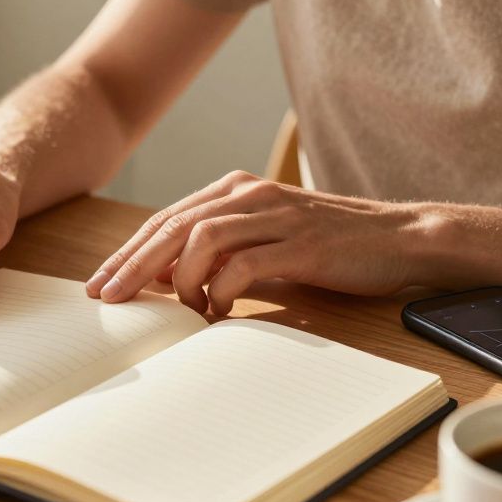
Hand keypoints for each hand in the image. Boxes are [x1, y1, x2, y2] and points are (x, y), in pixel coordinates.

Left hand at [84, 171, 429, 314]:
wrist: (401, 239)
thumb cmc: (330, 247)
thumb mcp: (267, 241)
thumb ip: (222, 254)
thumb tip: (168, 285)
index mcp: (236, 189)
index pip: (166, 219)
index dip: (128, 251)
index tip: (100, 282)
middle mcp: (250, 194)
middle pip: (172, 226)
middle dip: (133, 265)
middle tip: (108, 298)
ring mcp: (276, 215)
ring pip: (201, 240)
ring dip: (178, 280)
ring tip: (177, 310)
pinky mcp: (301, 243)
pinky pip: (243, 265)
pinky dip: (220, 291)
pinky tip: (216, 312)